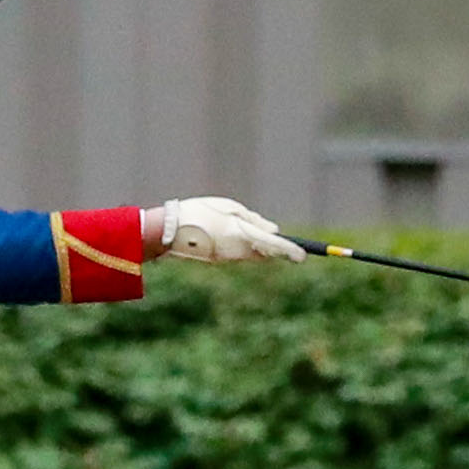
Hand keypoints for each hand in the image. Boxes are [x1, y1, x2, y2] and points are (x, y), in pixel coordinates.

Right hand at [152, 196, 304, 263]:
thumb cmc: (198, 211)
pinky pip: (238, 254)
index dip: (289, 250)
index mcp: (240, 233)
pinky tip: (228, 234)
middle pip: (265, 251)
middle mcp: (237, 249)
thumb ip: (253, 218)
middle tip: (276, 239)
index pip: (272, 244)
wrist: (166, 230)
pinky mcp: (219, 261)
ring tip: (240, 228)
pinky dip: (241, 245)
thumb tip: (274, 229)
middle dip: (274, 247)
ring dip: (256, 244)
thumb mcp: (229, 207)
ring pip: (253, 253)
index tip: (303, 257)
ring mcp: (227, 257)